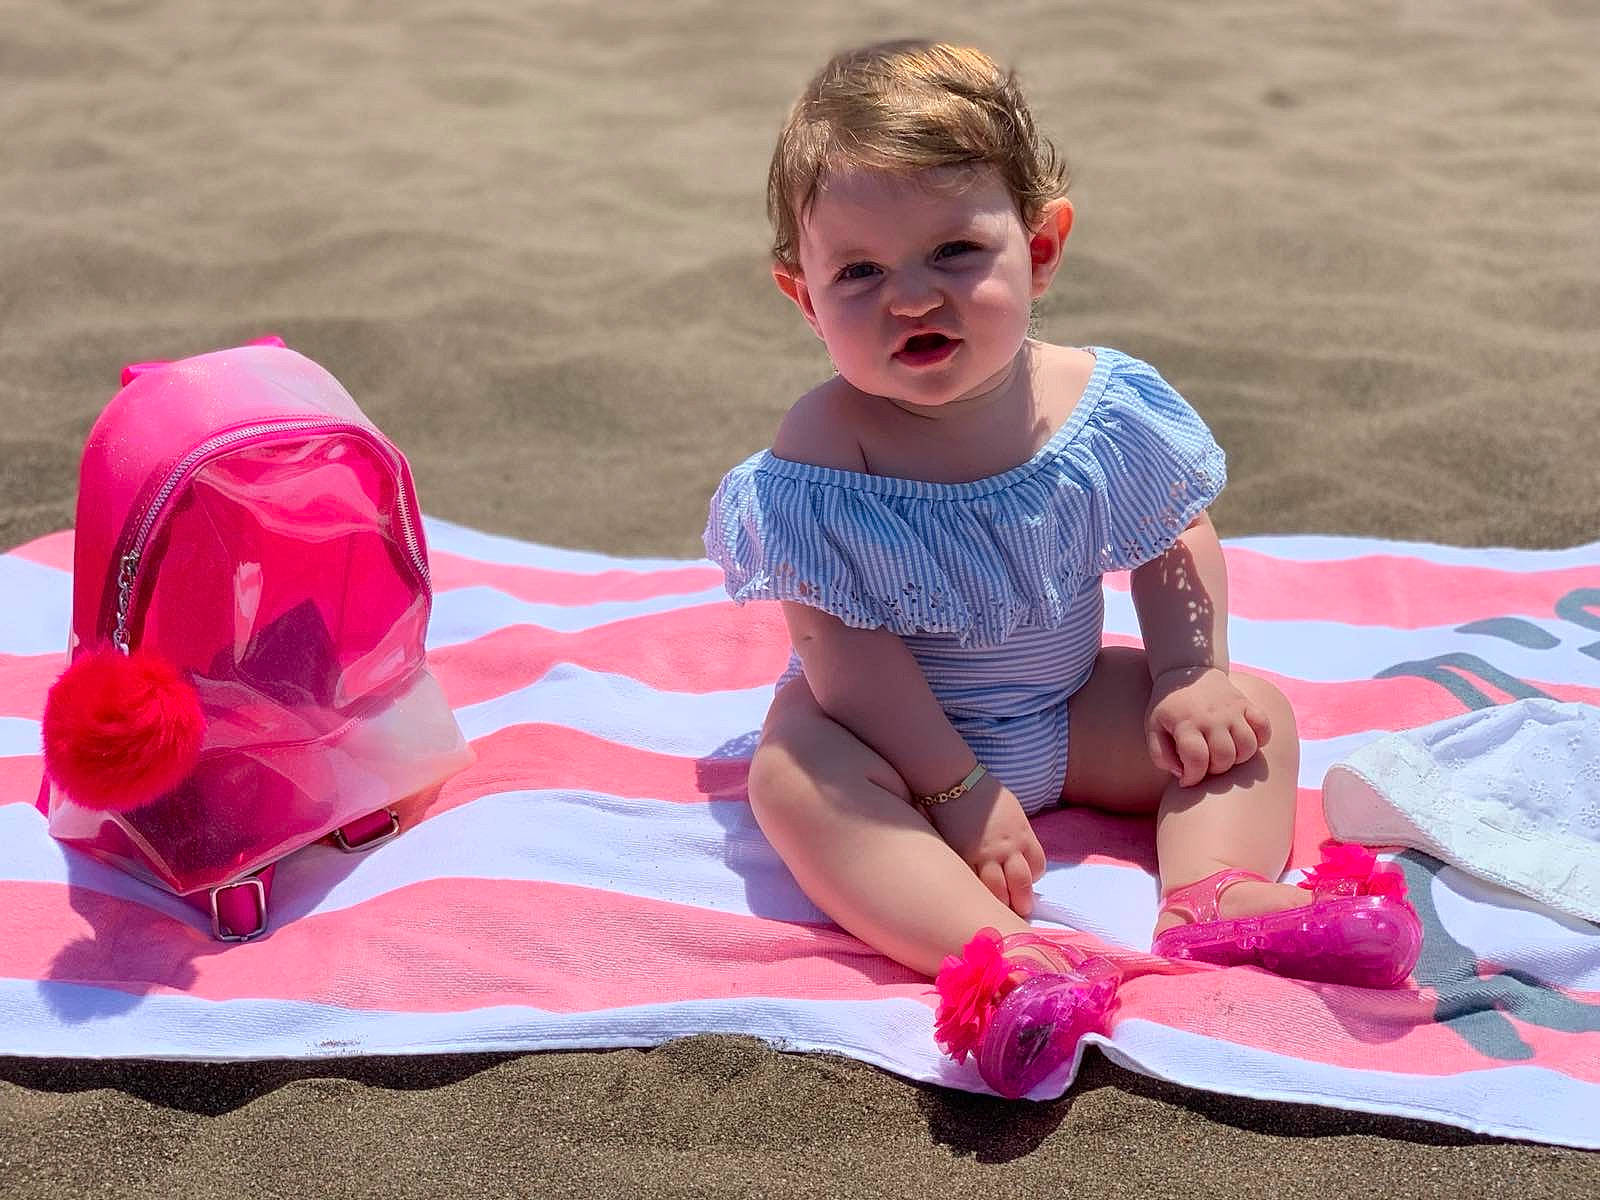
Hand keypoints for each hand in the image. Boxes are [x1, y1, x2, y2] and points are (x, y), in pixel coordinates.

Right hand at [925, 773, 1045, 917]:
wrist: (956, 784)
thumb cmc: (985, 794)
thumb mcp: (1014, 811)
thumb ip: (1020, 833)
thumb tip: (1020, 850)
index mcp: (1023, 835)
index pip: (1037, 866)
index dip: (1033, 877)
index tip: (1025, 881)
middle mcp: (1008, 849)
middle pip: (1021, 884)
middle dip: (1022, 901)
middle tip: (1020, 912)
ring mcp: (985, 855)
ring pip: (997, 890)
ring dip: (999, 904)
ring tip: (997, 912)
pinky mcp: (963, 858)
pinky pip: (973, 881)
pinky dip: (976, 891)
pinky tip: (975, 898)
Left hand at [1146, 665, 1272, 787]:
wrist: (1185, 671)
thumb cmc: (1169, 707)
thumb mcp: (1154, 728)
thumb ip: (1160, 755)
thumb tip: (1182, 774)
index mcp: (1185, 723)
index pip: (1196, 759)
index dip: (1193, 777)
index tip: (1187, 780)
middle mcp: (1210, 717)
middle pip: (1224, 757)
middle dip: (1216, 770)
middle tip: (1206, 766)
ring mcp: (1231, 710)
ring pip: (1247, 746)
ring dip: (1238, 759)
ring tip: (1223, 756)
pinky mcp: (1246, 704)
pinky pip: (1264, 727)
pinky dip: (1260, 741)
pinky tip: (1243, 743)